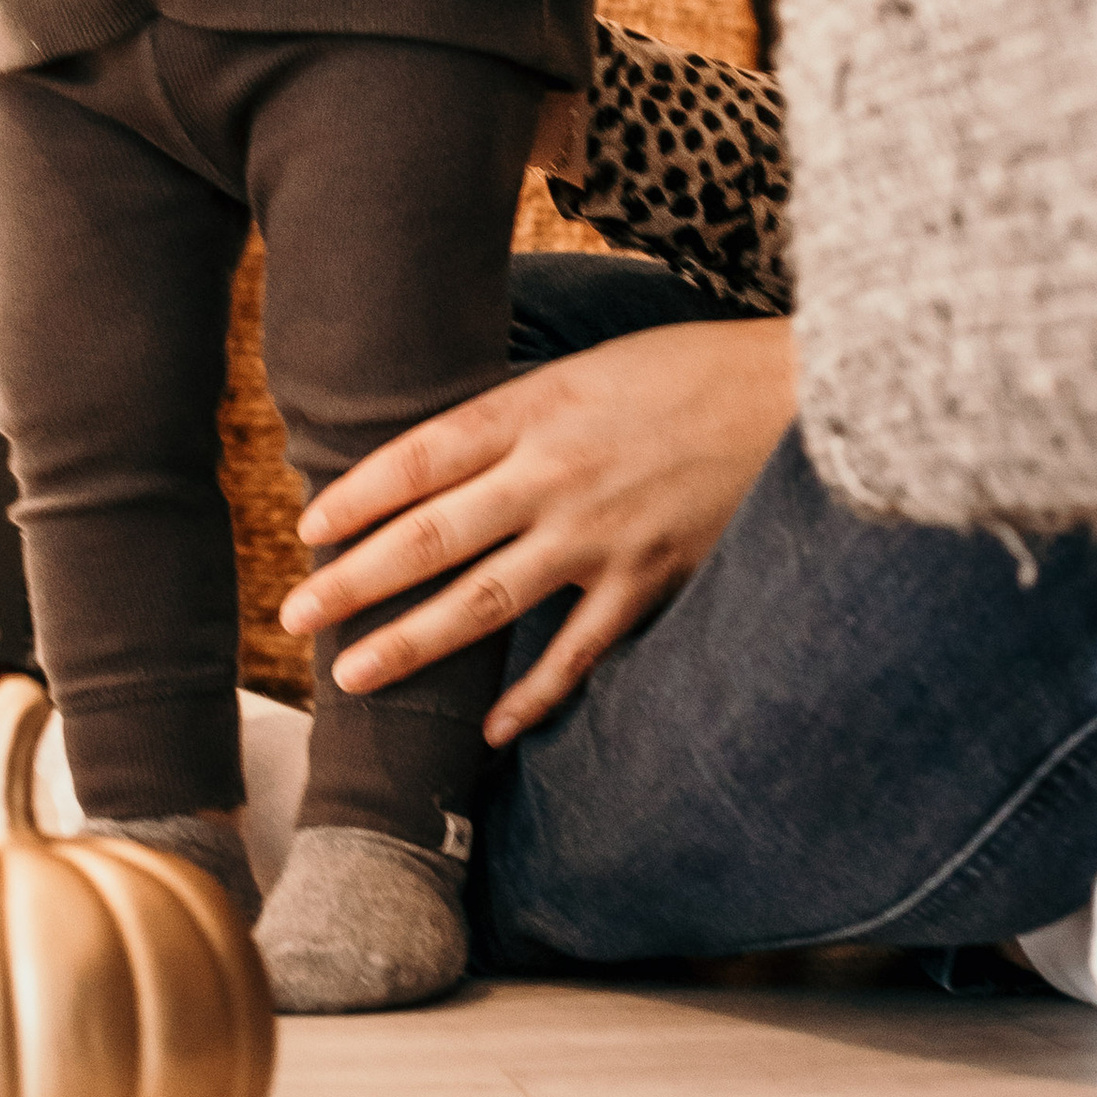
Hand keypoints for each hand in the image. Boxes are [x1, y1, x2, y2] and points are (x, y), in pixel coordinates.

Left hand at [281, 313, 796, 744]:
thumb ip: (517, 414)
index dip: (358, 495)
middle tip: (295, 613)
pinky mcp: (648, 580)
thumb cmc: (689, 373)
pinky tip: (491, 728)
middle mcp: (557, 473)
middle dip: (355, 580)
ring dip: (413, 643)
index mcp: (537, 407)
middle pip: (433, 535)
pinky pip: (576, 652)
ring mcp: (601, 535)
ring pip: (486, 601)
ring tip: (354, 676)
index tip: (307, 529)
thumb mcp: (589, 367)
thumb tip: (440, 458)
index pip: (423, 456)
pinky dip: (533, 697)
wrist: (801, 397)